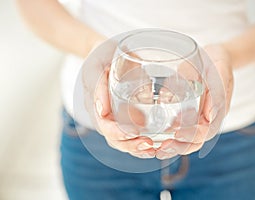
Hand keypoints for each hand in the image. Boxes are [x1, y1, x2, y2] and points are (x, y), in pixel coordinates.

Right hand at [82, 39, 155, 158]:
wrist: (108, 53)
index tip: (135, 132)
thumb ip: (97, 85)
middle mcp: (103, 115)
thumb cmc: (103, 56)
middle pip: (114, 138)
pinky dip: (140, 143)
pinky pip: (130, 135)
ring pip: (122, 140)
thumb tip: (101, 111)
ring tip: (153, 148)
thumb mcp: (97, 65)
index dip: (118, 132)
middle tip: (149, 144)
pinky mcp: (125, 117)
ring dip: (137, 148)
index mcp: (94, 104)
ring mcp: (114, 117)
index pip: (104, 125)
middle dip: (131, 144)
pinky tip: (154, 146)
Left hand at [156, 44, 233, 158]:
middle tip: (161, 148)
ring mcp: (197, 117)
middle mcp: (207, 119)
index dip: (191, 135)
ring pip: (186, 139)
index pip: (205, 132)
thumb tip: (210, 116)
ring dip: (172, 146)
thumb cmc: (218, 64)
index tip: (176, 133)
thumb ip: (217, 93)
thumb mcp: (220, 73)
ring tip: (156, 149)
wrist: (215, 57)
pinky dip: (168, 135)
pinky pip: (178, 128)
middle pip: (194, 142)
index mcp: (217, 112)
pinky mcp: (188, 112)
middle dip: (178, 147)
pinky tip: (156, 137)